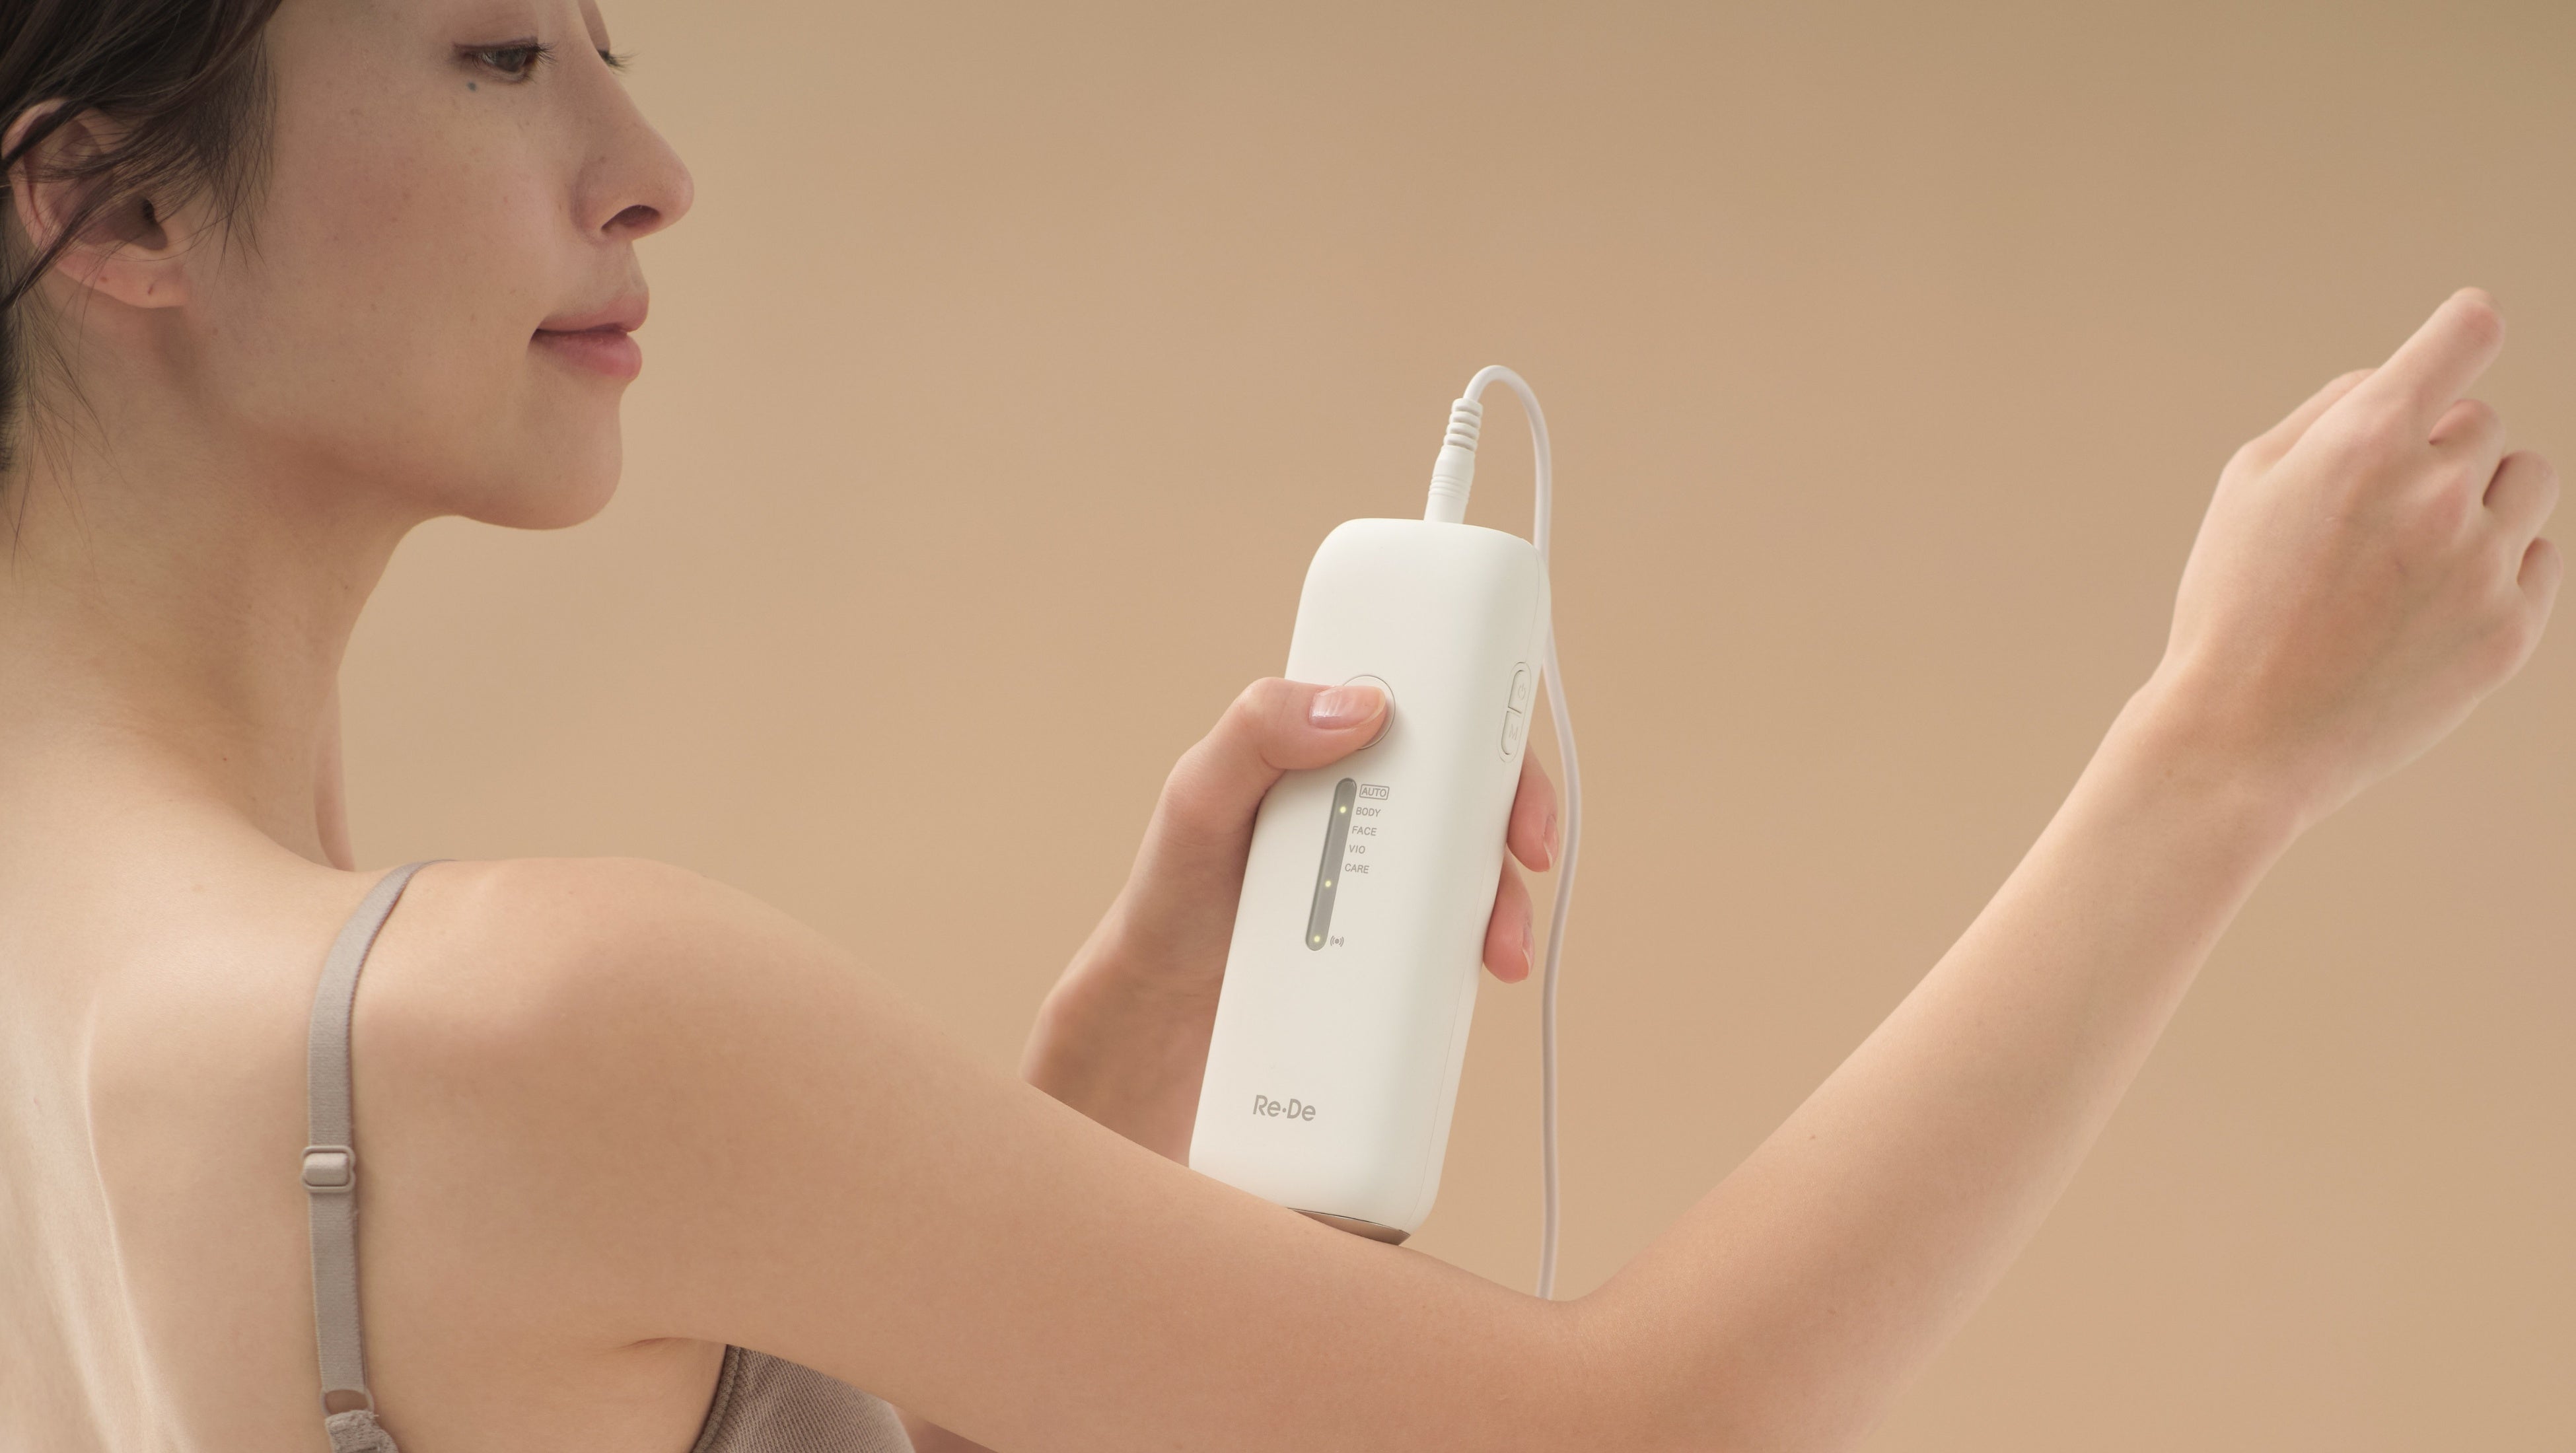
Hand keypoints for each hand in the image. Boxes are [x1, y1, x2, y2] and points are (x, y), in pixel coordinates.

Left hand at [1023, 677, 1559, 1157]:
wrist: (1160, 1012)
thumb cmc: (1172, 890)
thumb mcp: (1197, 797)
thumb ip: (1257, 734)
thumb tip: (1363, 704)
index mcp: (1332, 753)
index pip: (1430, 713)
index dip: (1488, 724)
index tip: (1510, 763)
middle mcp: (1371, 809)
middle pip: (1476, 793)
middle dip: (1519, 818)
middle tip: (1528, 857)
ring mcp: (1386, 882)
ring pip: (1480, 871)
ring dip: (1510, 901)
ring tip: (1500, 949)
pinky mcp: (1394, 950)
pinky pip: (1459, 939)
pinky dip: (1483, 953)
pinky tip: (1483, 977)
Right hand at [2141, 287, 2559, 828]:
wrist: (2242, 740)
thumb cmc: (2233, 604)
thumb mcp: (2247, 485)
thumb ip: (2331, 412)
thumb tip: (2403, 381)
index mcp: (2364, 442)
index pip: (2467, 334)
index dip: (2465, 331)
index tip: (2464, 338)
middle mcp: (2436, 492)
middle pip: (2483, 422)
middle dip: (2436, 452)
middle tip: (2372, 517)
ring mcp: (2482, 564)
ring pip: (2527, 481)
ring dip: (2481, 499)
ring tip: (2411, 555)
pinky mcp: (2510, 630)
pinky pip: (2539, 557)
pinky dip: (2495, 567)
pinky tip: (2427, 605)